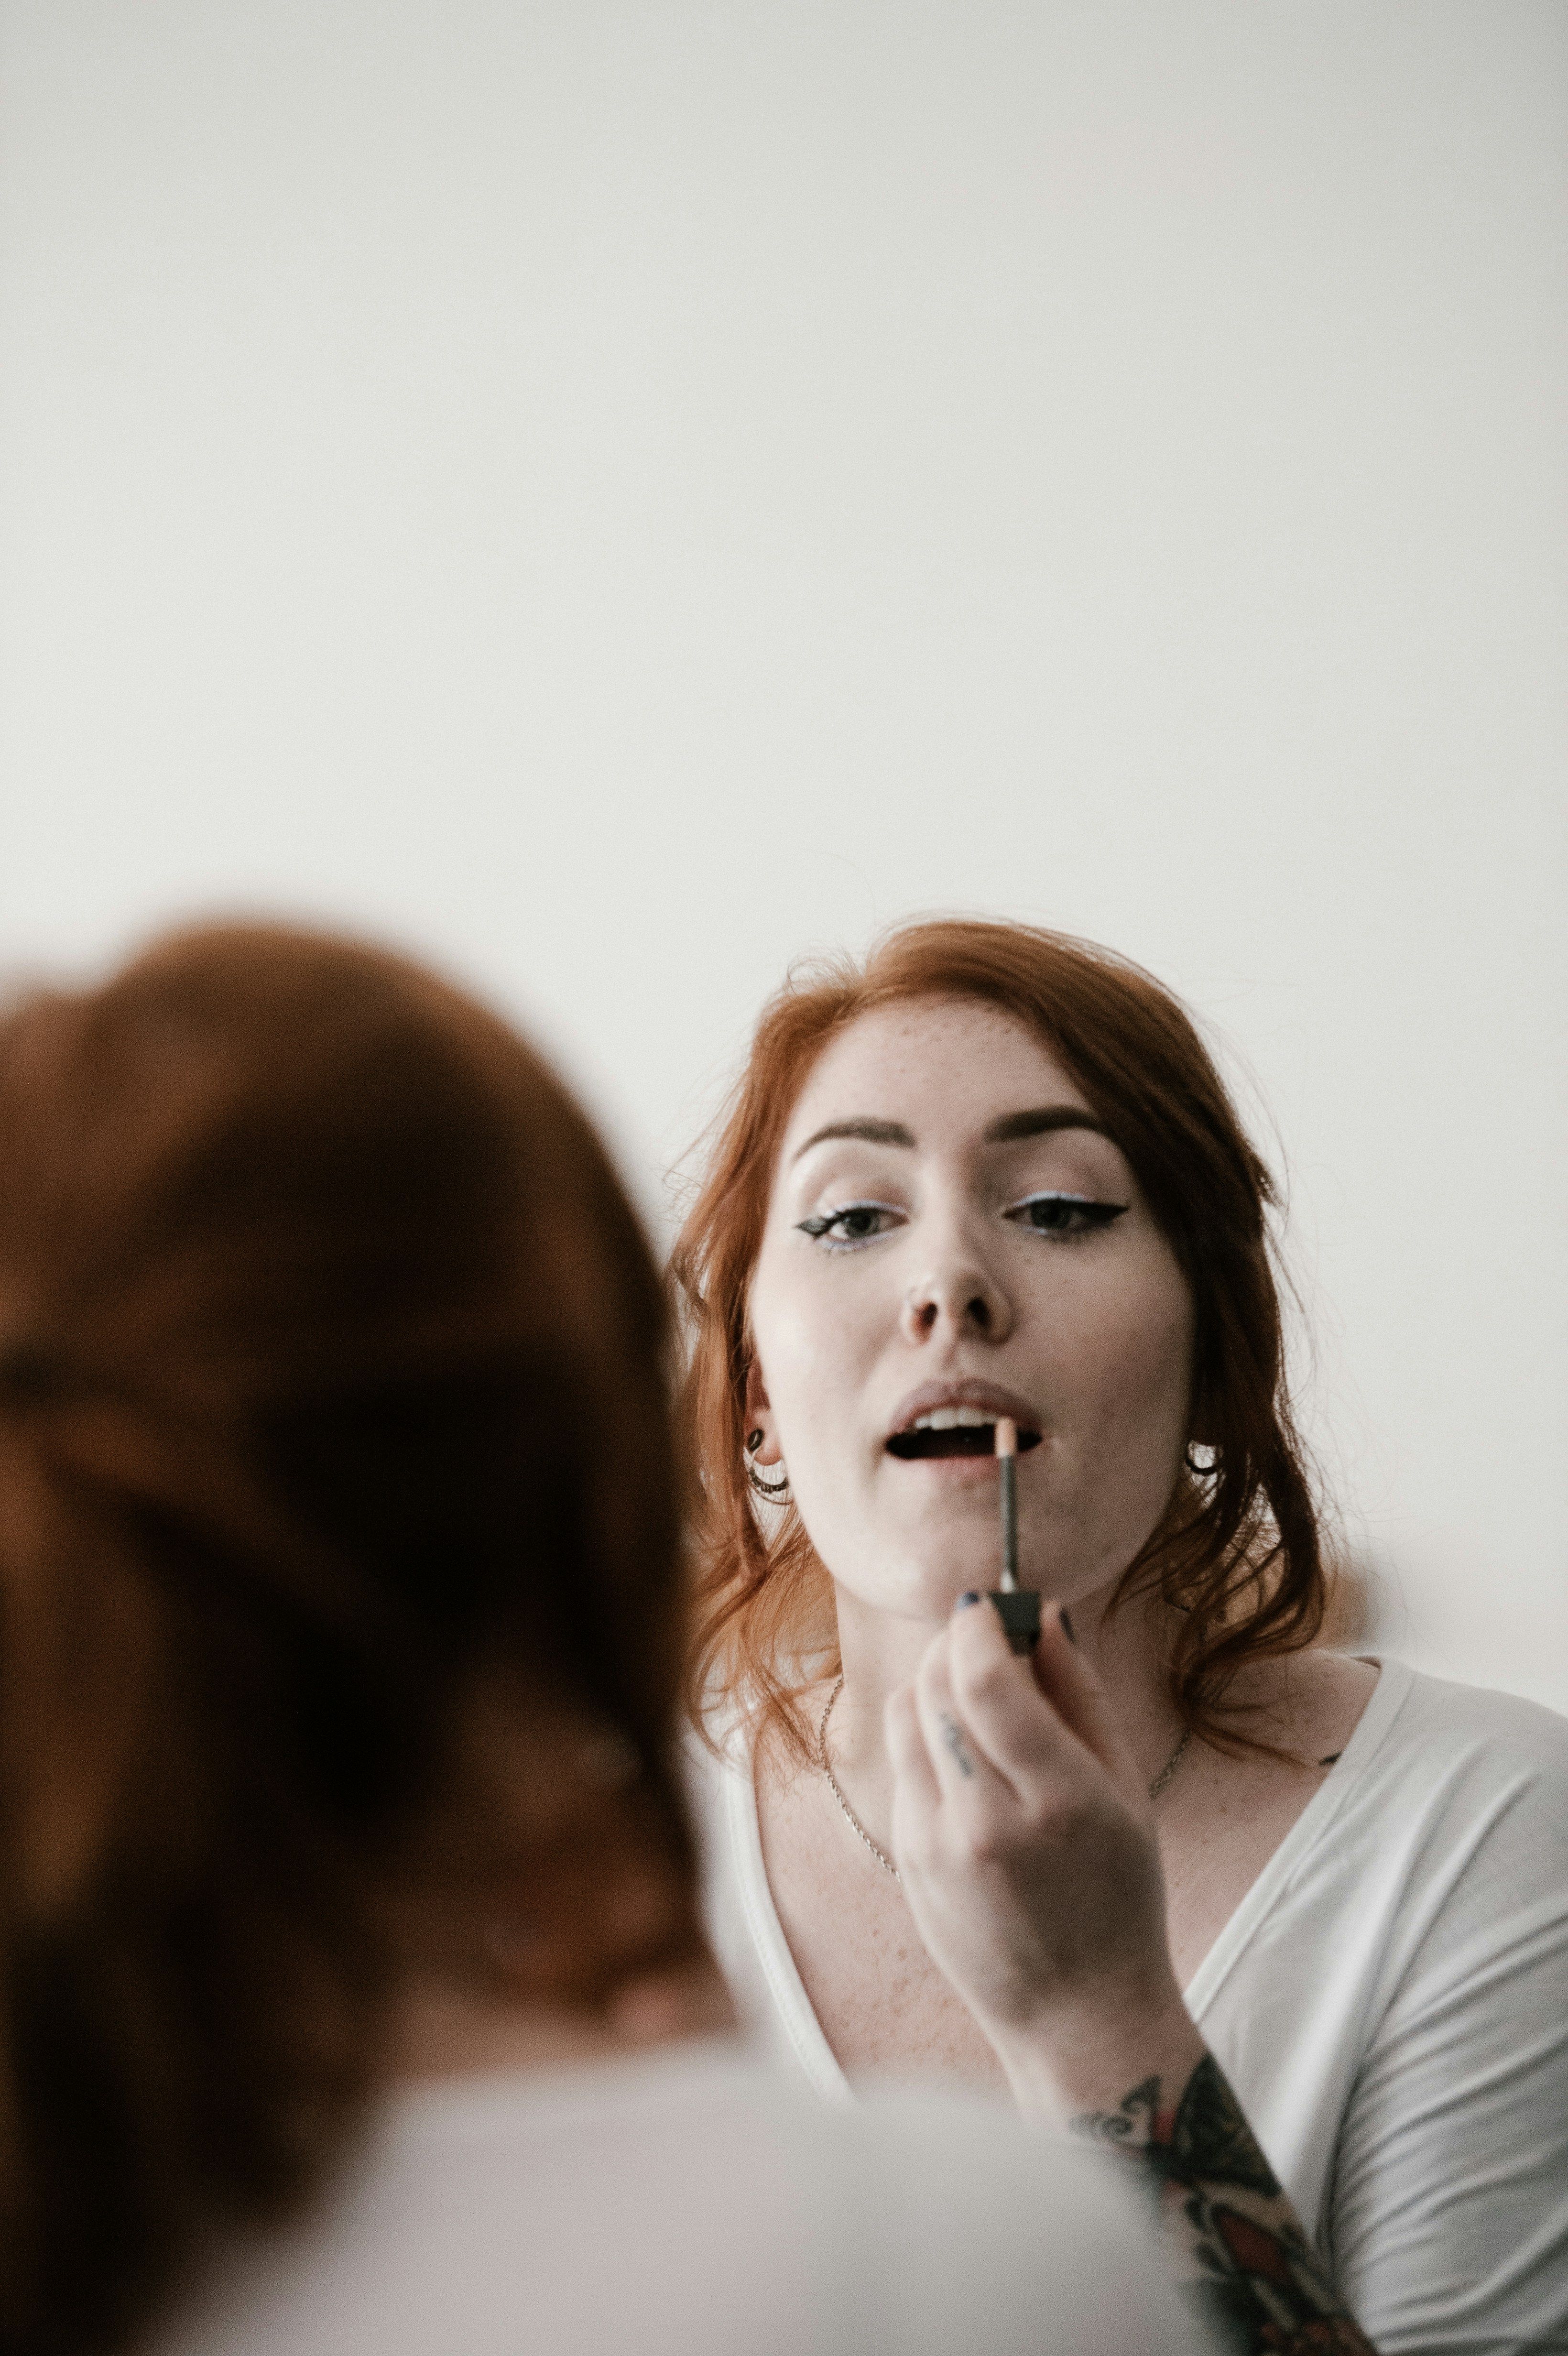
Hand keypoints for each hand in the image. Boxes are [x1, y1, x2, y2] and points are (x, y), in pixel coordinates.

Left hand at [885, 1594, 1199, 2112]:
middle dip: (952, 1643)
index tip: (985, 1602)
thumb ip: (1080, 1694)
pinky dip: (924, 1733)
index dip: (976, 1625)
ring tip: (973, 1687)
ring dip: (932, 1681)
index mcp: (1056, 1802)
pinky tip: (964, 1750)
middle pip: (937, 1689)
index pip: (987, 1682)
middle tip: (980, 1633)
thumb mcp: (1124, 1790)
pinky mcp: (907, 1859)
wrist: (1076, 2013)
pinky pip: (901, 1763)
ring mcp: (936, 1845)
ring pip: (905, 1717)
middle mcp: (987, 1823)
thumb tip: (1043, 1612)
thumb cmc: (1118, 1896)